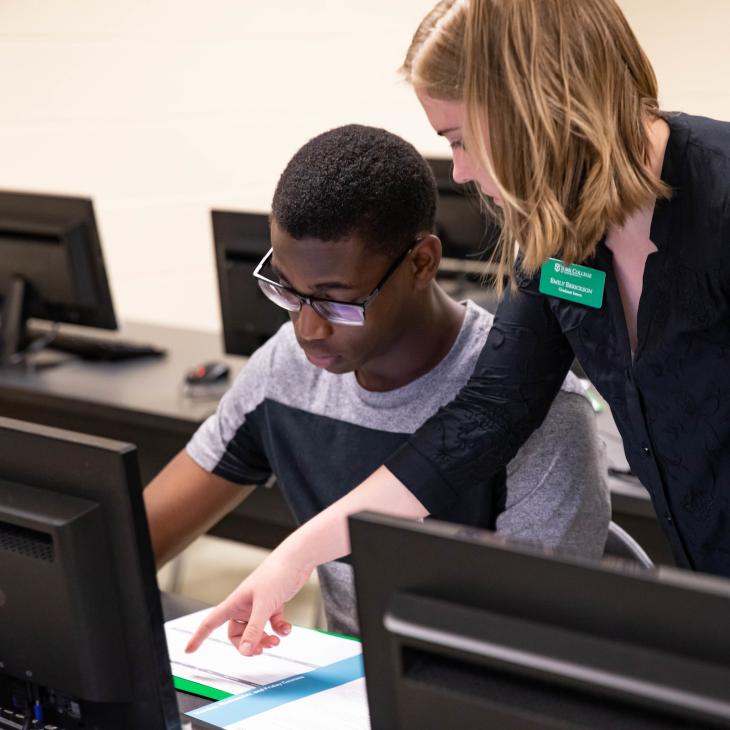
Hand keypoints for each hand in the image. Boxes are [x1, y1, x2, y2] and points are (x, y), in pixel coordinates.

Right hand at [185, 550, 312, 655]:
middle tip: (259, 649)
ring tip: (275, 641)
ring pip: (255, 630)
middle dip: (247, 644)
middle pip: (237, 632)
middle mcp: (245, 604)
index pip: (211, 621)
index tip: (189, 649)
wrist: (297, 559)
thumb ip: (255, 629)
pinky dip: (279, 629)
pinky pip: (272, 623)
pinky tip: (286, 628)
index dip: (199, 636)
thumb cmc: (277, 573)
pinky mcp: (274, 603)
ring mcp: (259, 604)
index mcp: (236, 602)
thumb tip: (246, 650)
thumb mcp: (264, 605)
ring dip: (265, 639)